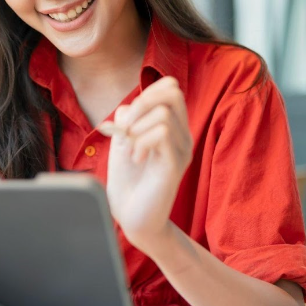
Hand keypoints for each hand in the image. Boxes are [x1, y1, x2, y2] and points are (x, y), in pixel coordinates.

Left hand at [103, 77, 192, 254]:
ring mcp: (181, 150)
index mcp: (172, 128)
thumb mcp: (123, 142)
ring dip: (137, 128)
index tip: (128, 118)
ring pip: (163, 114)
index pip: (171, 89)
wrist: (132, 216)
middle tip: (126, 128)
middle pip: (173, 92)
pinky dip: (141, 141)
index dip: (147, 92)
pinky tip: (136, 158)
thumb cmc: (128, 181)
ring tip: (131, 149)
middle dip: (141, 103)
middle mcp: (182, 136)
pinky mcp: (175, 165)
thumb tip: (128, 106)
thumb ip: (127, 120)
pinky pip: (161, 133)